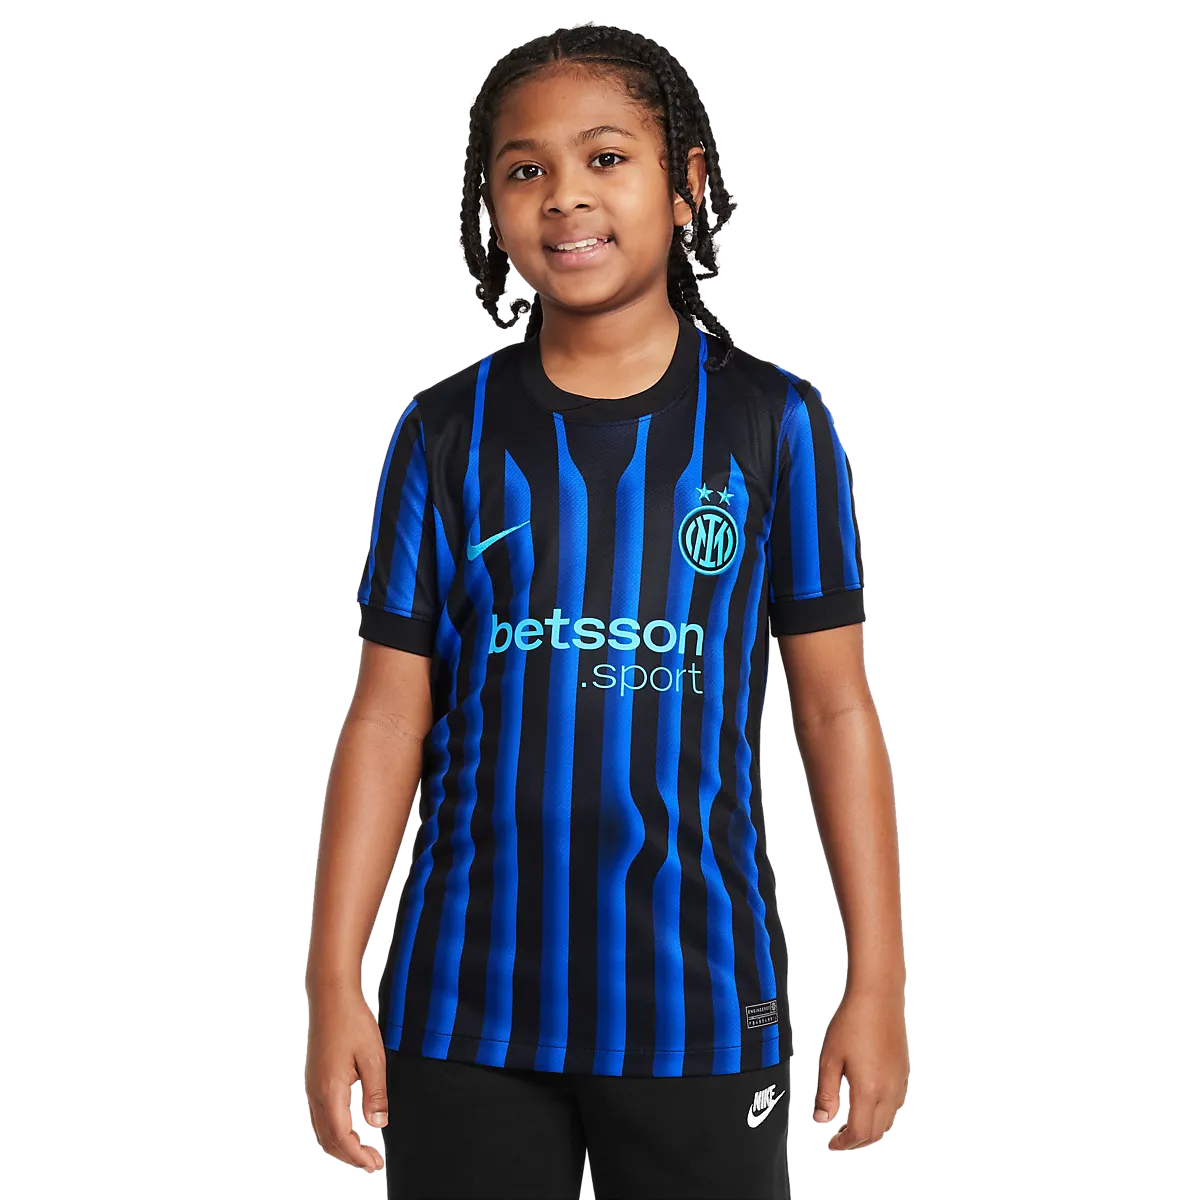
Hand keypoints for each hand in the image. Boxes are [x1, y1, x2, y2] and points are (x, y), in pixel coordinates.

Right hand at [305, 985, 388, 1172]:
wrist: (331, 998)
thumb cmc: (352, 1022)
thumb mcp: (373, 1057)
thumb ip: (376, 1094)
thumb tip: (379, 1125)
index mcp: (330, 1091)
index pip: (342, 1137)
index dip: (358, 1155)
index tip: (376, 1163)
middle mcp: (316, 1093)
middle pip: (328, 1140)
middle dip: (350, 1156)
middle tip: (373, 1162)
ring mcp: (312, 1087)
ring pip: (321, 1130)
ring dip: (340, 1145)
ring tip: (363, 1150)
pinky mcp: (313, 1080)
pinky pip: (320, 1116)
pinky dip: (333, 1130)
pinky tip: (349, 1127)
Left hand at [814, 984, 908, 1151]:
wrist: (877, 997)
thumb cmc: (853, 1022)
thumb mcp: (829, 1058)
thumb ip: (825, 1092)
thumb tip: (821, 1119)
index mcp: (868, 1089)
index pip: (859, 1132)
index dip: (844, 1143)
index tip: (832, 1144)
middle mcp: (888, 1090)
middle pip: (876, 1132)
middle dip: (857, 1140)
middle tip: (840, 1138)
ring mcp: (899, 1082)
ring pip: (888, 1120)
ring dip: (870, 1128)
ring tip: (851, 1123)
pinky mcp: (903, 1072)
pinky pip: (895, 1104)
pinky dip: (881, 1114)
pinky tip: (868, 1104)